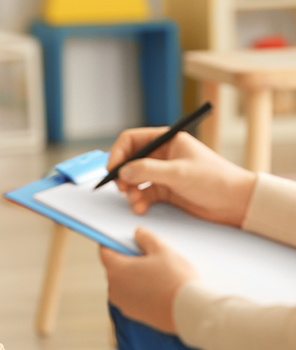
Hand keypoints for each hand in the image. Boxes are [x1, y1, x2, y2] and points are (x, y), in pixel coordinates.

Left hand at [99, 228, 198, 333]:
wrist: (188, 312)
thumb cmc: (175, 279)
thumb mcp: (162, 250)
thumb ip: (146, 238)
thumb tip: (137, 234)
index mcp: (116, 270)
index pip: (105, 252)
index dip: (113, 243)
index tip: (124, 240)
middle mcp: (114, 288)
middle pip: (115, 267)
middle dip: (128, 259)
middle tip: (148, 255)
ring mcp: (123, 303)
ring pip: (123, 283)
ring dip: (134, 276)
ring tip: (156, 273)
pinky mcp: (133, 314)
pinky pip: (131, 296)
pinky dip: (139, 290)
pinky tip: (158, 288)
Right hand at [108, 128, 256, 225]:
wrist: (236, 203)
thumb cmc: (215, 180)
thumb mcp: (179, 173)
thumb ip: (148, 171)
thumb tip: (122, 172)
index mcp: (167, 141)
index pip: (132, 140)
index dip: (118, 153)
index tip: (112, 170)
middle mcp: (162, 155)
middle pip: (129, 162)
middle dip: (122, 176)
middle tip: (122, 189)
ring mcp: (162, 174)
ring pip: (134, 180)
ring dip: (130, 192)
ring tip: (135, 202)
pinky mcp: (165, 191)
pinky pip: (143, 194)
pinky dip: (138, 202)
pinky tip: (141, 208)